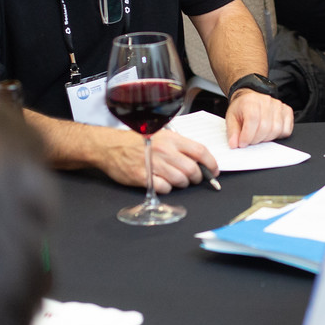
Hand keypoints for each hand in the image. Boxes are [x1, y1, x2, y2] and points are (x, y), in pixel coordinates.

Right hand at [100, 128, 214, 193]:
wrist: (110, 147)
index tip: (214, 170)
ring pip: (180, 180)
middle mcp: (164, 151)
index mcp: (171, 139)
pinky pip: (165, 188)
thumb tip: (199, 159)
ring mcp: (153, 164)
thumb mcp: (160, 136)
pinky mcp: (144, 177)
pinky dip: (167, 188)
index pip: (200, 151)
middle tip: (193, 178)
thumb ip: (179, 146)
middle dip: (197, 177)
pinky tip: (162, 183)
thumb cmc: (136, 142)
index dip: (211, 163)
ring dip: (182, 184)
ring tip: (176, 180)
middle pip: (192, 169)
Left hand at [225, 89, 293, 147]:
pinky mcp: (287, 111)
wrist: (250, 99)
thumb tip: (234, 144)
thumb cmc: (242, 109)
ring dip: (267, 138)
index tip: (243, 143)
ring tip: (259, 136)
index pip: (253, 119)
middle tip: (250, 141)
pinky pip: (287, 130)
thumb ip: (232, 132)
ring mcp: (278, 105)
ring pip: (277, 129)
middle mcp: (266, 101)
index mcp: (250, 101)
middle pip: (266, 127)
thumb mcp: (231, 119)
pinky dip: (278, 136)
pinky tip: (269, 133)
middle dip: (256, 139)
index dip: (248, 135)